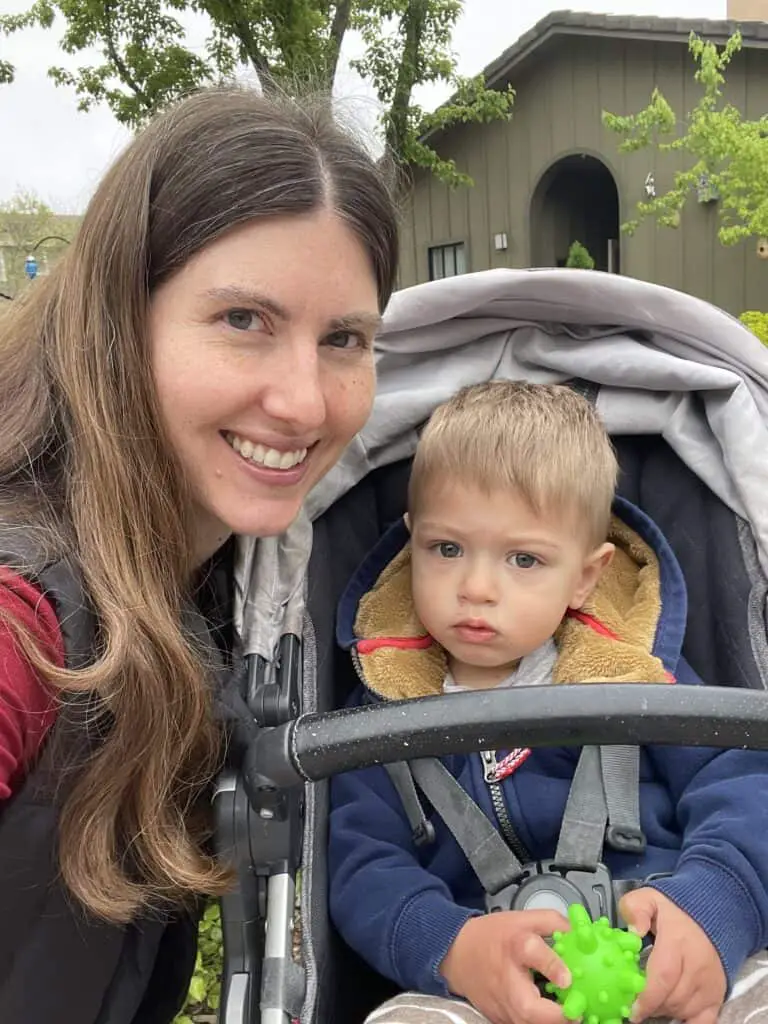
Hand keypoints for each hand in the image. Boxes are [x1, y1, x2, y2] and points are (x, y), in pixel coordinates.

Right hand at [440, 910, 571, 1023]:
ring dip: (551, 1022)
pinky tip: (553, 1016)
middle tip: (578, 1013)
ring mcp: (502, 1004)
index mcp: (515, 945)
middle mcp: (507, 979)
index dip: (552, 966)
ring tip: (571, 1015)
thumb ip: (553, 922)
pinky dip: (540, 1023)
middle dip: (555, 1016)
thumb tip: (581, 932)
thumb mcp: (523, 918)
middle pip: (528, 1008)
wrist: (458, 954)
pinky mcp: (500, 1019)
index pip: (532, 954)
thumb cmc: (493, 936)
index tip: (568, 979)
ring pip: (527, 1023)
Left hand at [620, 888, 725, 1023]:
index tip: (632, 1010)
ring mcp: (710, 984)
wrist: (713, 915)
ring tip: (652, 1001)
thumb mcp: (650, 899)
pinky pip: (704, 1021)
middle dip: (651, 1005)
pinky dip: (686, 1022)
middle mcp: (697, 966)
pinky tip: (672, 1017)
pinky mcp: (717, 996)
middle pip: (672, 998)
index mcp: (678, 942)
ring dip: (664, 1011)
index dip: (647, 998)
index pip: (663, 977)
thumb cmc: (675, 911)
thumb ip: (636, 908)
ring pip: (684, 1010)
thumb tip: (633, 931)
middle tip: (636, 1003)